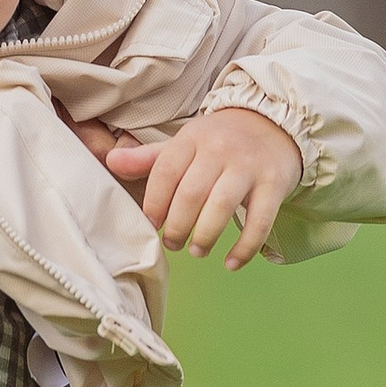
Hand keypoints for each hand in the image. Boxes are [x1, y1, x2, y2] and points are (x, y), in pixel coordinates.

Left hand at [66, 104, 303, 267]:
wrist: (275, 123)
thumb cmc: (219, 142)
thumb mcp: (184, 143)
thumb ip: (148, 159)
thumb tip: (110, 163)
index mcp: (192, 138)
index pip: (165, 172)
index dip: (153, 203)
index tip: (150, 225)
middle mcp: (221, 149)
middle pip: (191, 194)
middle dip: (177, 227)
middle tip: (172, 244)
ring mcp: (249, 166)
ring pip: (222, 207)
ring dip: (205, 237)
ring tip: (197, 251)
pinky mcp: (274, 184)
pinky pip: (260, 221)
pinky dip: (245, 247)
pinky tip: (231, 263)